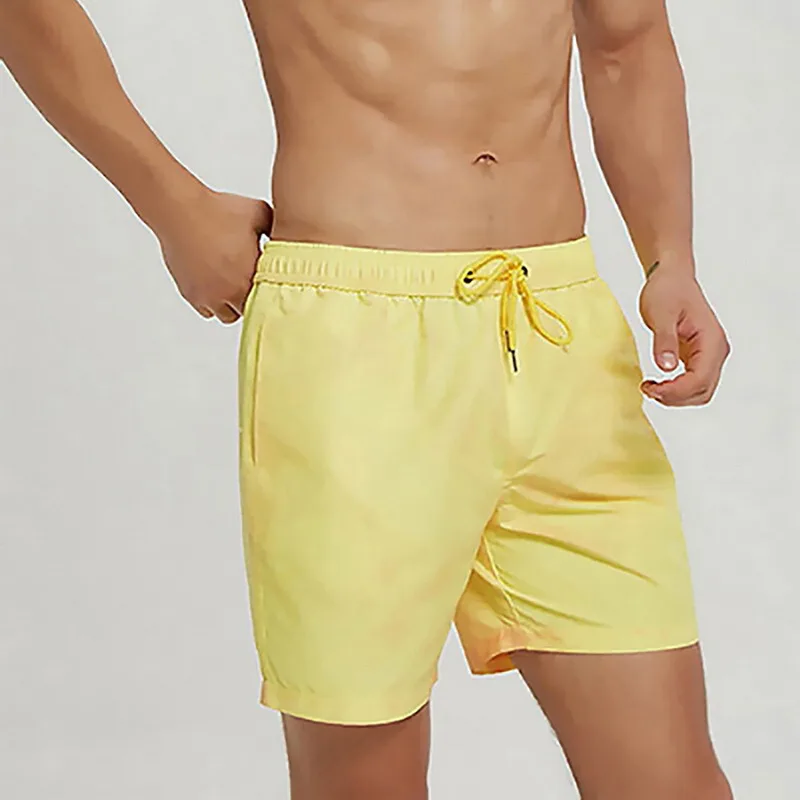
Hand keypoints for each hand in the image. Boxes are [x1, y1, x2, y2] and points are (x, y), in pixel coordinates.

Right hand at [156, 186, 272, 322]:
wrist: (180, 209)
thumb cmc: (217, 210)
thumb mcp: (259, 213)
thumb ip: (276, 228)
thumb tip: (289, 234)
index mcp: (250, 276)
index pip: (269, 299)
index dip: (270, 290)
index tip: (269, 280)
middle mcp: (229, 291)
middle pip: (249, 311)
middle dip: (252, 298)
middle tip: (250, 281)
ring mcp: (208, 295)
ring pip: (227, 315)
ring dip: (232, 304)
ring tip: (232, 284)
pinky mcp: (191, 294)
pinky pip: (206, 309)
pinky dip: (212, 302)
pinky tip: (215, 283)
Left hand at [638, 264, 729, 405]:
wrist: (671, 278)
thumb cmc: (667, 291)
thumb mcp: (660, 314)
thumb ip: (664, 341)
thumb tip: (666, 367)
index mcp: (711, 341)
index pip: (700, 380)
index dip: (676, 391)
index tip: (651, 388)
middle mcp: (716, 351)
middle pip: (703, 391)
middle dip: (675, 397)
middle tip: (648, 390)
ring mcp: (709, 356)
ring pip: (699, 391)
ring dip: (675, 397)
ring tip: (651, 387)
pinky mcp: (698, 358)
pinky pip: (692, 383)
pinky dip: (676, 390)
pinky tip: (657, 384)